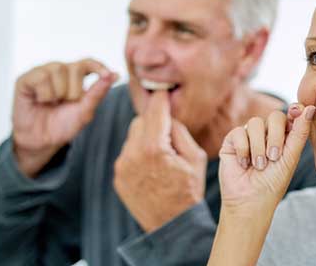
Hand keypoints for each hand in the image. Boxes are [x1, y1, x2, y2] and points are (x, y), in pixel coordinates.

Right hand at [12, 58, 117, 177]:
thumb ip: (98, 92)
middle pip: (75, 67)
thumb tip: (115, 74)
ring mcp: (42, 73)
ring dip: (58, 93)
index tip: (106, 74)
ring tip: (52, 103)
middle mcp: (59, 70)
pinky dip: (44, 94)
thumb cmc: (63, 124)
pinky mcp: (25, 79)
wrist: (42, 140)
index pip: (88, 62)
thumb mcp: (85, 110)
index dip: (98, 66)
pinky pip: (41, 77)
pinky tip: (40, 100)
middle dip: (74, 91)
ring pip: (58, 69)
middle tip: (64, 103)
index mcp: (75, 76)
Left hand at [113, 90, 207, 232]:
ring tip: (161, 155)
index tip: (161, 90)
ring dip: (145, 138)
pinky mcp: (118, 177)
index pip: (155, 112)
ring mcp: (123, 167)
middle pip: (140, 121)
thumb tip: (167, 116)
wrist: (173, 225)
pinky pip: (127, 154)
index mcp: (155, 148)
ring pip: (132, 136)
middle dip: (153, 122)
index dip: (159, 98)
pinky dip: (138, 153)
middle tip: (167, 133)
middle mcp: (133, 155)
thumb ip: (179, 131)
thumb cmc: (189, 190)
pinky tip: (152, 167)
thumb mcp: (196, 157)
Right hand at [207, 104, 314, 265]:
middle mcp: (267, 133)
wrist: (250, 201)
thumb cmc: (273, 183)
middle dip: (275, 136)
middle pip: (275, 116)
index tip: (297, 111)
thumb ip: (300, 133)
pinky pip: (239, 132)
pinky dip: (243, 149)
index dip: (295, 111)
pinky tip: (244, 164)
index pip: (291, 115)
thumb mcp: (291, 158)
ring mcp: (249, 135)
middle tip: (274, 156)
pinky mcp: (232, 141)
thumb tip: (310, 108)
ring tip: (259, 166)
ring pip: (255, 123)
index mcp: (285, 136)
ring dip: (258, 146)